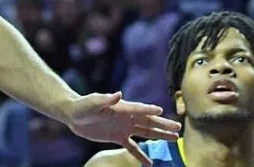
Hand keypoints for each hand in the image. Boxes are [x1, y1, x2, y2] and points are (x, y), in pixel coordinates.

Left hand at [66, 92, 180, 165]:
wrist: (75, 115)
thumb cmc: (83, 105)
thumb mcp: (93, 102)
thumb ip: (106, 100)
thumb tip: (118, 94)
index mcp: (122, 108)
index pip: (139, 109)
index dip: (150, 110)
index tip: (162, 112)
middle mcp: (127, 117)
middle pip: (149, 122)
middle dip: (164, 125)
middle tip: (179, 128)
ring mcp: (124, 127)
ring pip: (146, 133)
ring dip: (160, 136)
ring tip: (175, 139)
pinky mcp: (118, 137)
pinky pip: (132, 147)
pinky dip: (141, 154)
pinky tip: (150, 163)